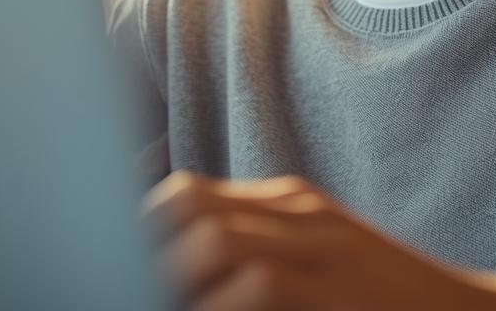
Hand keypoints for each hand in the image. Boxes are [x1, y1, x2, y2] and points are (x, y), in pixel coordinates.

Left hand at [142, 170, 495, 310]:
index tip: (108, 255)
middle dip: (144, 247)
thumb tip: (178, 261)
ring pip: (212, 243)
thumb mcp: (320, 265)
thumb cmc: (387, 305)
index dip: (139, 226)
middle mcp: (301, 216)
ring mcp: (322, 251)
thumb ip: (260, 254)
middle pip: (186, 209)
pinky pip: (257, 287)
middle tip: (121, 278)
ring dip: (176, 276)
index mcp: (290, 206)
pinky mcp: (333, 291)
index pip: (186, 196)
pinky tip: (214, 310)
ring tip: (148, 292)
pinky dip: (223, 301)